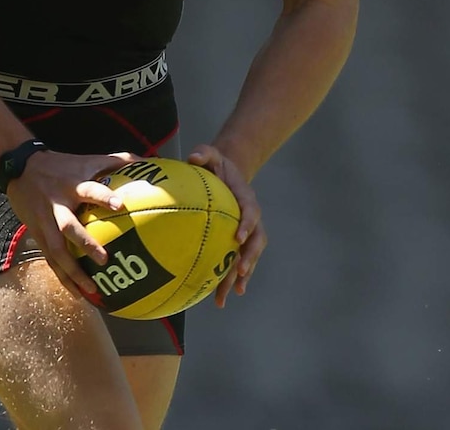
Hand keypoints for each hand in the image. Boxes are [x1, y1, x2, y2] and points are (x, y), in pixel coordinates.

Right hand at [7, 149, 136, 300]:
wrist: (20, 167)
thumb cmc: (62, 164)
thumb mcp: (87, 160)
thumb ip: (116, 160)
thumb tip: (146, 160)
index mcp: (73, 184)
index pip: (90, 190)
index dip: (104, 197)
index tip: (120, 206)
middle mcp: (58, 204)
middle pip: (70, 226)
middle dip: (86, 244)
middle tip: (105, 260)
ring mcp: (46, 221)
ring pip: (57, 250)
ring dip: (73, 271)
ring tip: (92, 289)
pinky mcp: (38, 233)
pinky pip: (50, 259)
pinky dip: (63, 277)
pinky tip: (77, 293)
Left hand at [187, 143, 266, 306]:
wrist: (226, 174)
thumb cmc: (216, 165)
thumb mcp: (211, 153)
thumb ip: (204, 152)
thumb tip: (193, 157)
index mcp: (245, 197)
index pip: (250, 212)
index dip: (247, 225)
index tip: (238, 237)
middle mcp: (250, 217)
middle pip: (255, 240)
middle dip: (250, 257)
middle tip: (241, 271)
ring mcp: (246, 232)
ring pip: (248, 256)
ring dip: (241, 275)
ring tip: (231, 294)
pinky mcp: (236, 242)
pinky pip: (236, 262)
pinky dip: (231, 279)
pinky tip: (220, 298)